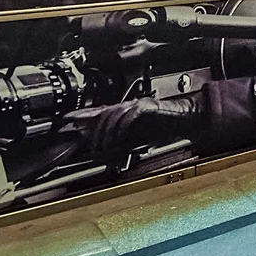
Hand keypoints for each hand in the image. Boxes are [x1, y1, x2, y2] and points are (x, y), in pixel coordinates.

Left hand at [62, 93, 205, 154]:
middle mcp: (130, 105)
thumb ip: (121, 141)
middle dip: (90, 127)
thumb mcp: (138, 138)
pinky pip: (128, 115)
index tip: (66, 120)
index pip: (100, 111)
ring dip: (104, 132)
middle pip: (103, 113)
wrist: (188, 120)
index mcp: (126, 111)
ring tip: (101, 146)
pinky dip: (121, 127)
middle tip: (83, 140)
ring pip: (112, 114)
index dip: (82, 115)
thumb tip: (103, 150)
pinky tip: (117, 137)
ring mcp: (138, 105)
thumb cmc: (167, 128)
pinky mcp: (148, 107)